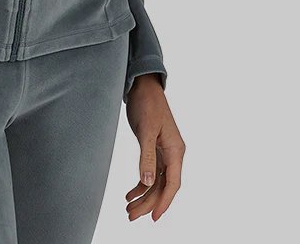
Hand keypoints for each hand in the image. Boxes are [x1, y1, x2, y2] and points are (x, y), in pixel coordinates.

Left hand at [124, 74, 184, 221]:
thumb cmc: (147, 104)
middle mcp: (173, 154)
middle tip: (131, 215)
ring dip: (144, 196)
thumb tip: (148, 183)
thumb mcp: (145, 130)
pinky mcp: (154, 148)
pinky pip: (150, 173)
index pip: (172, 183)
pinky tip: (130, 193)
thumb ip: (146, 156)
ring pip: (156, 182)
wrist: (142, 86)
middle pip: (163, 186)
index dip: (164, 202)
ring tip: (129, 209)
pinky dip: (141, 184)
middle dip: (149, 203)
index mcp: (176, 150)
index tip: (153, 217)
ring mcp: (164, 152)